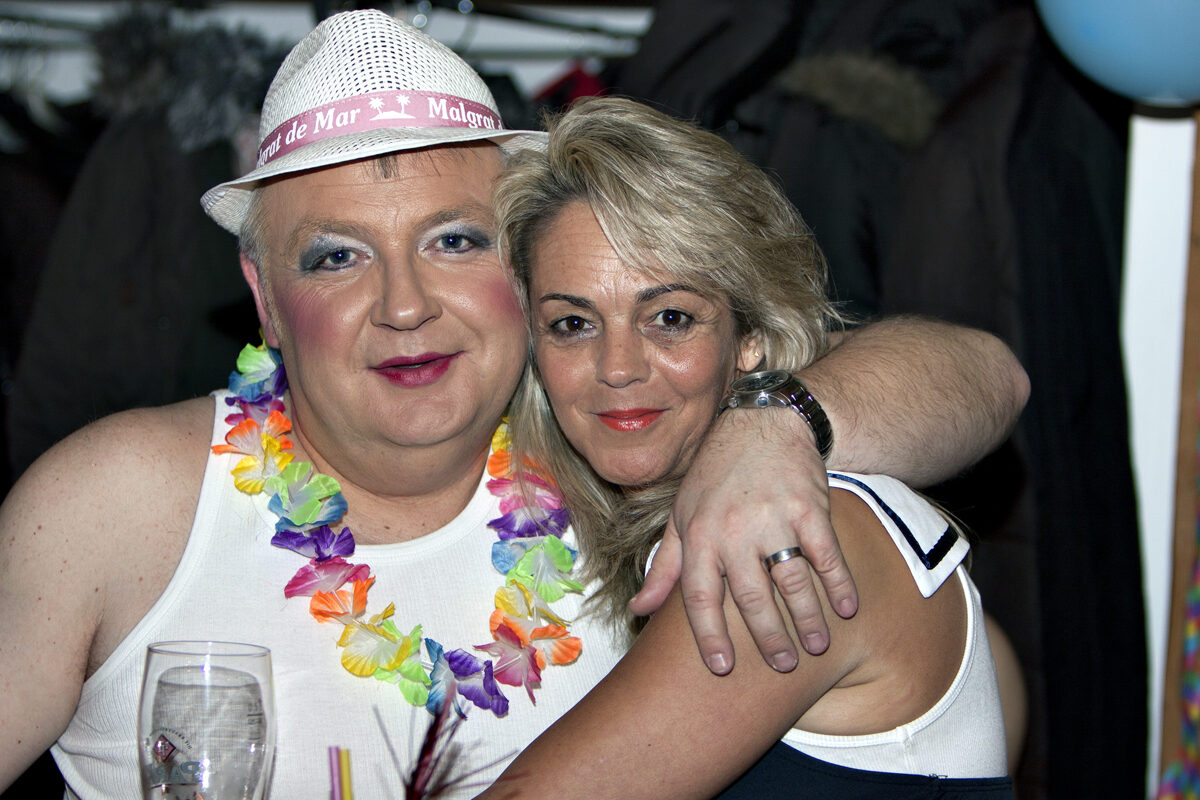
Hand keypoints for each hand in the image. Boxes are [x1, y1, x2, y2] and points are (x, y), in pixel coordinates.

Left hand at [628, 408, 857, 673]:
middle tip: (782, 666)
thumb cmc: (716, 474)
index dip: (710, 635)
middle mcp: (733, 530)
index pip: (700, 597)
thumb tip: (640, 609)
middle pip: (751, 598)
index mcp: (699, 535)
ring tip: (816, 646)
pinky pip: (827, 554)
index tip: (723, 667)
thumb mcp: (681, 515)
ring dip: (807, 619)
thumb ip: (664, 566)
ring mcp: (773, 518)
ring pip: (791, 582)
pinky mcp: (809, 507)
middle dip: (768, 638)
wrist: (761, 421)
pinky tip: (847, 608)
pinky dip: (839, 583)